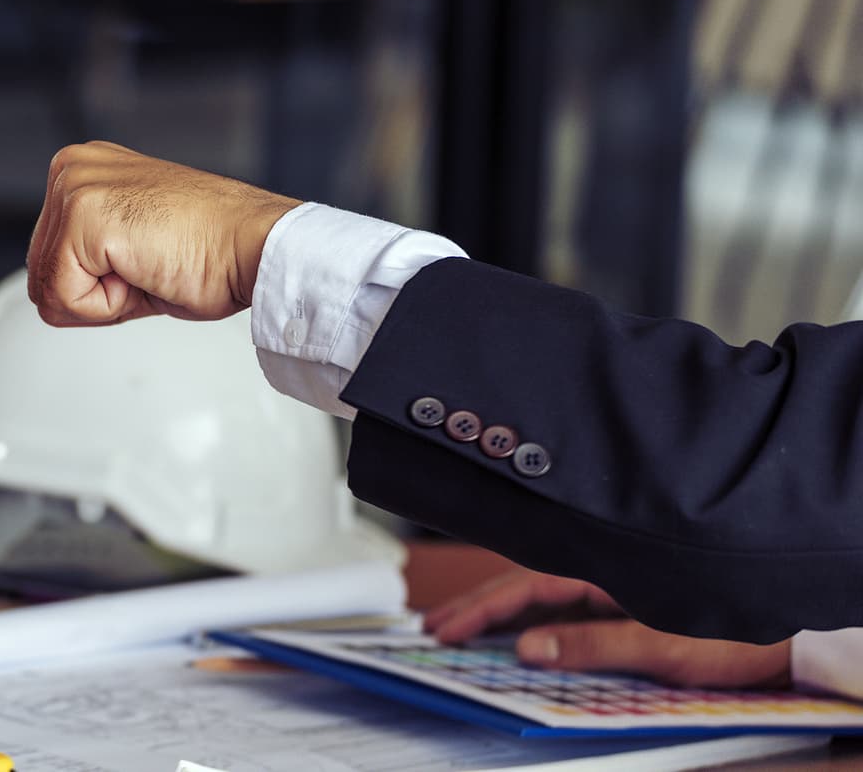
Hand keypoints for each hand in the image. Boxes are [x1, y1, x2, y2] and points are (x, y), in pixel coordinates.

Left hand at [26, 141, 299, 325]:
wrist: (257, 246)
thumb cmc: (212, 251)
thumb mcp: (127, 248)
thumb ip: (80, 263)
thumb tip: (46, 297)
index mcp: (81, 170)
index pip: (45, 263)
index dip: (96, 287)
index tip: (146, 259)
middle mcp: (71, 168)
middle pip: (41, 277)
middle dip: (95, 294)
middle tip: (151, 266)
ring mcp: (74, 187)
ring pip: (51, 290)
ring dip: (103, 300)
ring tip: (150, 266)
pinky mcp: (83, 215)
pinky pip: (66, 298)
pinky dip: (109, 306)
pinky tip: (147, 270)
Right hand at [425, 569, 791, 688]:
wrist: (785, 635)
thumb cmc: (732, 631)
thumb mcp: (659, 643)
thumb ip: (591, 645)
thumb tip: (528, 648)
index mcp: (602, 571)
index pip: (524, 586)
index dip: (479, 609)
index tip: (445, 629)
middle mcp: (602, 572)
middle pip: (522, 586)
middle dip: (475, 608)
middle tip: (434, 629)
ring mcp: (611, 586)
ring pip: (539, 595)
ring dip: (497, 612)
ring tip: (461, 629)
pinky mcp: (622, 603)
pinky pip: (561, 607)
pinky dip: (528, 619)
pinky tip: (515, 632)